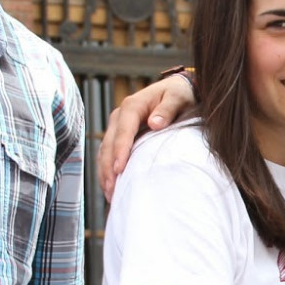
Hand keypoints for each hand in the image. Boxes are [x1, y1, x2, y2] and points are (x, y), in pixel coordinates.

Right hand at [98, 74, 198, 200]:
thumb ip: (168, 109)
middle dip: (108, 168)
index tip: (120, 169)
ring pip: (105, 152)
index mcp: (133, 106)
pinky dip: (107, 171)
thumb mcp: (178, 97)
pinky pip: (108, 155)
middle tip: (112, 190)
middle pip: (109, 144)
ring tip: (110, 194)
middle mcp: (120, 116)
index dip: (120, 150)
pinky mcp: (119, 137)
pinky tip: (111, 188)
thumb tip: (155, 123)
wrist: (177, 90)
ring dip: (105, 173)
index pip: (123, 130)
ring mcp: (117, 127)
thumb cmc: (179, 94)